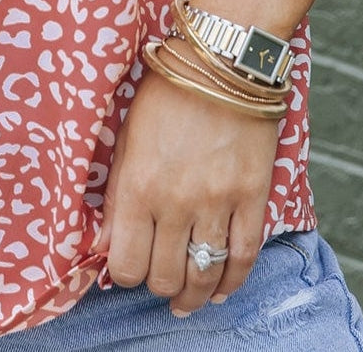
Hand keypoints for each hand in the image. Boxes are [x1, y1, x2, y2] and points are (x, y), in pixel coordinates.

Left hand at [96, 53, 279, 316]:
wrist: (222, 61)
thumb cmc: (168, 91)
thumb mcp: (127, 135)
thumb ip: (119, 192)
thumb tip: (109, 240)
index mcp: (138, 185)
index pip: (125, 264)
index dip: (124, 273)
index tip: (128, 265)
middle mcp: (175, 202)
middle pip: (164, 276)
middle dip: (157, 285)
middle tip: (158, 278)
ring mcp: (217, 202)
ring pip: (204, 275)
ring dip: (193, 296)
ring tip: (186, 300)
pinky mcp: (252, 197)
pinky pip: (244, 257)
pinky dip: (233, 282)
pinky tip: (221, 290)